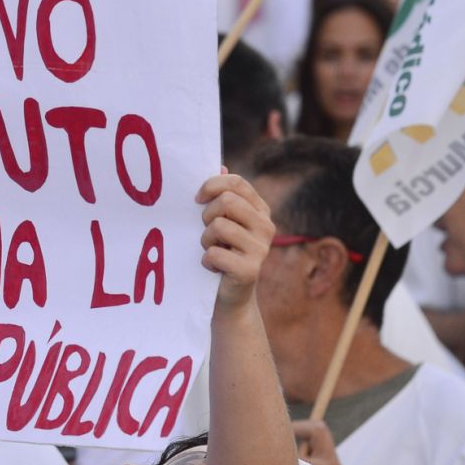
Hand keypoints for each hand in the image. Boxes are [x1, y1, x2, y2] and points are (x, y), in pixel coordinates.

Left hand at [198, 171, 271, 310]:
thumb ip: (222, 196)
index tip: (197, 199)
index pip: (236, 183)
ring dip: (205, 240)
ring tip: (210, 250)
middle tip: (206, 232)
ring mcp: (261, 248)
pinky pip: (214, 253)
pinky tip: (213, 268)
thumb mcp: (221, 222)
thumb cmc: (222, 253)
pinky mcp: (250, 270)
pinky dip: (206, 261)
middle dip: (206, 215)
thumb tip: (219, 165)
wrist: (229, 298)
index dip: (212, 186)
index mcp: (260, 210)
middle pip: (226, 201)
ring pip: (218, 226)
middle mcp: (266, 226)